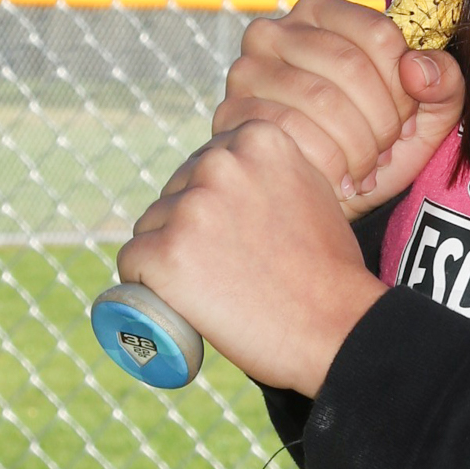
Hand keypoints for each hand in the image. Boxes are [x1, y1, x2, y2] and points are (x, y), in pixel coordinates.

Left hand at [119, 120, 385, 394]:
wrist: (337, 328)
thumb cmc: (329, 272)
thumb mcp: (311, 191)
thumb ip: (272, 172)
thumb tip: (237, 169)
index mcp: (258, 140)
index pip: (205, 164)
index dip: (215, 202)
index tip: (236, 233)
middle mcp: (221, 163)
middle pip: (175, 192)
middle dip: (189, 226)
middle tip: (227, 267)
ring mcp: (191, 207)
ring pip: (151, 227)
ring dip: (170, 255)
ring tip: (216, 288)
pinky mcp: (166, 252)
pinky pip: (132, 262)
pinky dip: (147, 284)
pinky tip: (181, 299)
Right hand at [215, 0, 463, 212]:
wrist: (320, 200)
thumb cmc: (373, 147)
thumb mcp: (424, 116)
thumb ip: (444, 84)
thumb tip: (417, 69)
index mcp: (322, 13)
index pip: (380, 35)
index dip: (404, 87)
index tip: (406, 119)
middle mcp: (275, 31)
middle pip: (351, 66)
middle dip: (381, 121)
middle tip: (386, 152)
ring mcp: (247, 71)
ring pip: (321, 100)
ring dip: (357, 147)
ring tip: (364, 169)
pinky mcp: (231, 114)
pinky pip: (289, 132)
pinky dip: (326, 164)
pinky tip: (337, 182)